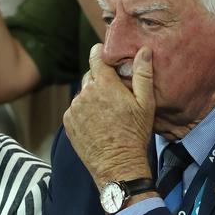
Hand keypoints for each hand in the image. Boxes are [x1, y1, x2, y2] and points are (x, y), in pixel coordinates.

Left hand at [63, 44, 154, 188]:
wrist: (117, 164)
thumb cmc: (135, 134)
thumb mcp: (146, 103)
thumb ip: (143, 74)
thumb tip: (143, 51)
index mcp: (103, 85)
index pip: (96, 57)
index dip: (99, 53)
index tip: (102, 52)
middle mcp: (85, 93)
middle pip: (90, 76)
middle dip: (100, 79)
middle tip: (113, 92)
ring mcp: (74, 108)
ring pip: (82, 93)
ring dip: (91, 97)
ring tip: (106, 112)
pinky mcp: (68, 121)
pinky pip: (75, 108)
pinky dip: (83, 111)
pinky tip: (97, 121)